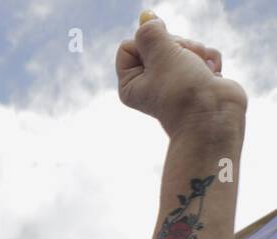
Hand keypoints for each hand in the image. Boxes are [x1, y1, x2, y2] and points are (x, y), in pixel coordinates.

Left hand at [116, 13, 246, 137]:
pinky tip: (212, 72)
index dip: (147, 44)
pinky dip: (208, 59)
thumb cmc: (184, 90)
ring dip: (195, 51)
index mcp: (130, 83)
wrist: (216, 115)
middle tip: (184, 61)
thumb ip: (151, 33)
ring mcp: (174, 79)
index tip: (161, 56)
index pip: (128, 45)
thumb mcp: (161, 55)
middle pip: (158, 41)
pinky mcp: (195, 76)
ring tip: (200, 69)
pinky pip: (200, 53)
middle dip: (176, 45)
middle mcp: (149, 82)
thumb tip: (145, 17)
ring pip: (182, 44)